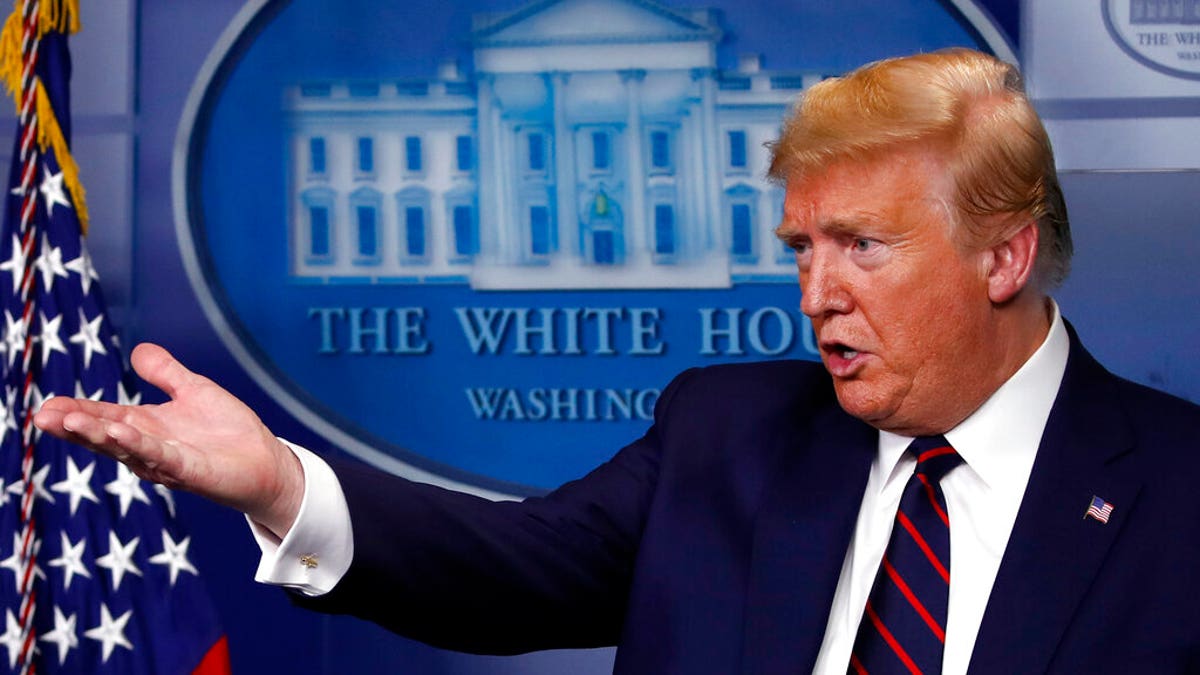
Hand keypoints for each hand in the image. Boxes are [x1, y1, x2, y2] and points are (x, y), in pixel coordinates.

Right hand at [33, 343, 304, 537]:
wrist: (266, 460)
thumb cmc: (229, 431)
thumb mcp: (194, 391)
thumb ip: (166, 373)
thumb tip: (138, 350)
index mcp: (145, 427)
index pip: (102, 417)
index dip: (75, 412)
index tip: (46, 407)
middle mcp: (148, 447)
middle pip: (104, 436)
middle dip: (75, 427)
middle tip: (43, 416)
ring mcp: (167, 462)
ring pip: (125, 448)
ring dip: (99, 436)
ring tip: (72, 422)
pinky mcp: (190, 471)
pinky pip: (161, 456)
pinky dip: (140, 445)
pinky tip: (121, 433)